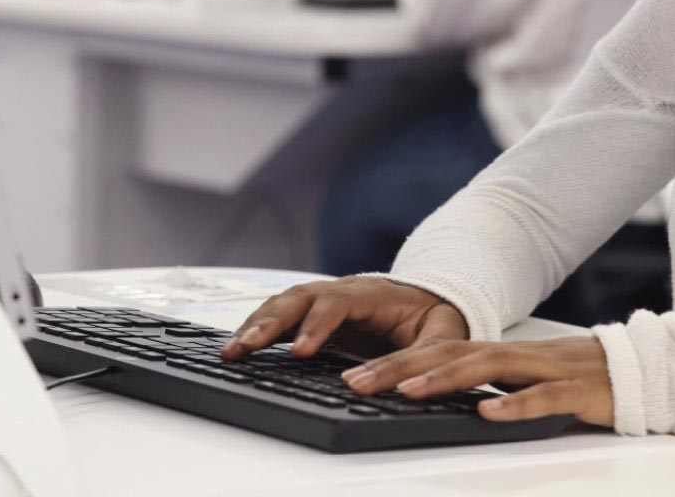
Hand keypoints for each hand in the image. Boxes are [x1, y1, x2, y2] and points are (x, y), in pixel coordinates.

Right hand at [222, 277, 466, 360]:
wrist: (431, 300)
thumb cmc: (436, 319)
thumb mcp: (442, 336)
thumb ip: (419, 357)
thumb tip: (393, 384)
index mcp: (373, 293)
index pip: (338, 304)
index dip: (317, 326)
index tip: (301, 352)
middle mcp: (342, 290)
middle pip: (300, 298)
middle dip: (270, 322)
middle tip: (246, 348)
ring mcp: (325, 299)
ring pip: (284, 303)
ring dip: (256, 325)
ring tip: (232, 351)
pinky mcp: (314, 315)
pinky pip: (282, 315)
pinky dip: (258, 328)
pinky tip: (239, 345)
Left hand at [340, 336, 612, 425]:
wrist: (645, 370)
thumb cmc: (579, 380)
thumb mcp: (523, 382)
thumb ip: (487, 387)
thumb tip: (436, 399)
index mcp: (501, 355)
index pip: (438, 352)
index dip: (394, 362)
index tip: (353, 375)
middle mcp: (517, 356)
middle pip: (451, 354)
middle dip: (401, 368)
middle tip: (358, 382)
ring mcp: (546, 370)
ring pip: (488, 369)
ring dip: (445, 378)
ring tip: (409, 391)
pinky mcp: (577, 392)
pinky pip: (543, 398)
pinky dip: (516, 404)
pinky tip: (489, 414)